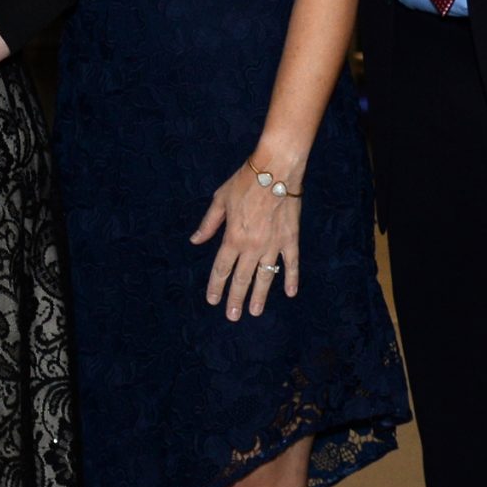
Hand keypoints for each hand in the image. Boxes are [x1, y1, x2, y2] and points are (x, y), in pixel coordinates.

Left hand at [191, 162, 301, 321]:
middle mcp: (251, 246)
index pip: (221, 269)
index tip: (213, 301)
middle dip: (235, 298)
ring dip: (260, 296)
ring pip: (265, 276)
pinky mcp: (291, 239)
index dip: (216, 286)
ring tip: (255, 312)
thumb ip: (209, 224)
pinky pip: (291, 263)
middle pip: (241, 278)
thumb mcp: (220, 200)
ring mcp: (273, 244)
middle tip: (232, 316)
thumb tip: (195, 241)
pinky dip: (291, 278)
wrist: (276, 169)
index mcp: (232, 237)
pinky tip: (290, 293)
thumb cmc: (245, 181)